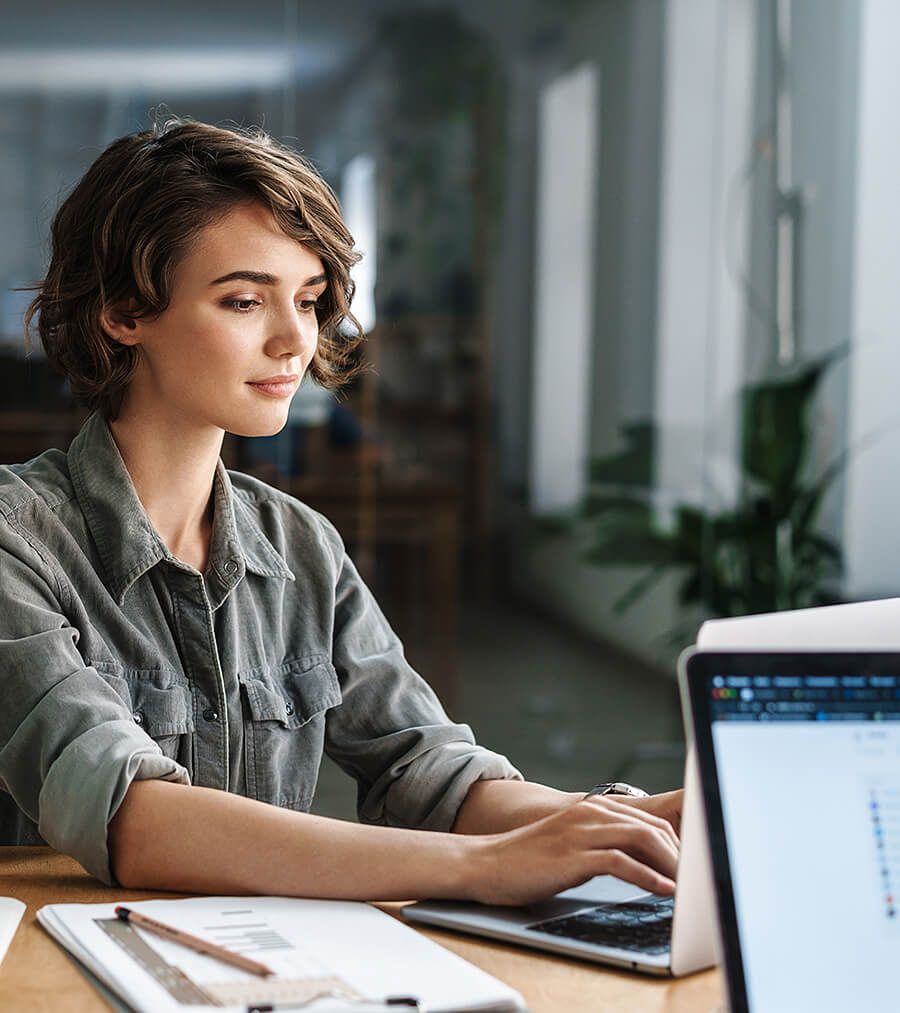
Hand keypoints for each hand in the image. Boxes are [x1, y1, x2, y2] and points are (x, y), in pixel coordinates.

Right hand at [467, 792, 679, 906]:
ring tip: (688, 888)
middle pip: (653, 827)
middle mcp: (591, 813)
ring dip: (671, 865)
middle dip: (681, 854)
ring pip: (642, 840)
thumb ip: (603, 843)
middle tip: (698, 880)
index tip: (692, 867)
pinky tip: (663, 892)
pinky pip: (622, 863)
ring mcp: (582, 832)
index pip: (650, 820)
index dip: (677, 843)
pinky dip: (648, 878)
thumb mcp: (571, 843)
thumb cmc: (528, 858)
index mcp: (593, 808)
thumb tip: (642, 862)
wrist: (487, 863)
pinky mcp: (573, 856)